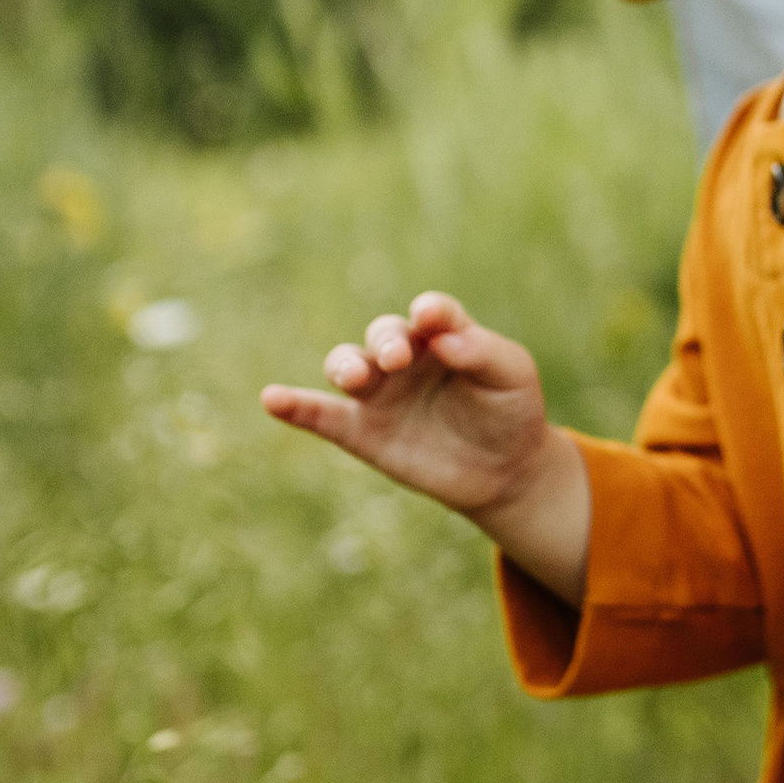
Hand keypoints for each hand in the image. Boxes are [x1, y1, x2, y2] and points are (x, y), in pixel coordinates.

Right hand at [261, 291, 590, 598]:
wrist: (504, 470)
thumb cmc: (509, 410)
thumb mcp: (511, 376)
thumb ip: (482, 352)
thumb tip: (444, 339)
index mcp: (444, 334)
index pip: (432, 313)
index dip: (431, 312)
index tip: (431, 318)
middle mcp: (406, 356)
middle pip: (382, 335)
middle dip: (385, 342)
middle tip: (397, 359)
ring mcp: (381, 393)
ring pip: (347, 365)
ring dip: (345, 366)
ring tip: (354, 377)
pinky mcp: (363, 431)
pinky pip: (322, 415)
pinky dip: (294, 407)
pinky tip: (272, 398)